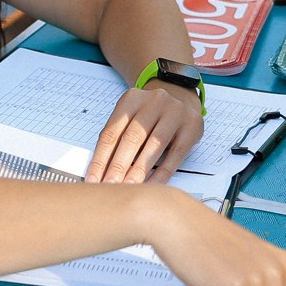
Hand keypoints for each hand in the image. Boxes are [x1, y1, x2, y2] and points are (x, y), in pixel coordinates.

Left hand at [88, 81, 203, 183]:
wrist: (180, 97)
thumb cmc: (150, 114)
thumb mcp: (131, 116)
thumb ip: (117, 138)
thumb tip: (100, 171)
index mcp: (132, 99)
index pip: (111, 133)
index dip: (100, 159)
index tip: (93, 180)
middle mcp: (154, 102)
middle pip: (132, 138)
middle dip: (118, 166)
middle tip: (109, 187)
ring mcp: (175, 112)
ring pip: (154, 145)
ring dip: (139, 170)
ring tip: (129, 189)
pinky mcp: (192, 126)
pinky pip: (176, 154)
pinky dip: (163, 172)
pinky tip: (152, 185)